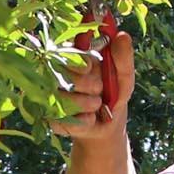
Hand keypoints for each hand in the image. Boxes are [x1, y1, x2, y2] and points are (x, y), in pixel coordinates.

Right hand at [54, 18, 136, 173]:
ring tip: (95, 112)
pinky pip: (68, 120)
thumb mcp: (124, 82)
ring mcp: (49, 98)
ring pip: (71, 97)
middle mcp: (55, 76)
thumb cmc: (113, 102)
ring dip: (88, 107)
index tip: (97, 66)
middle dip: (92, 85)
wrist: (101, 140)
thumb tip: (120, 33)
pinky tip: (87, 126)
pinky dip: (83, 125)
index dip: (88, 61)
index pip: (74, 51)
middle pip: (73, 73)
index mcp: (72, 62)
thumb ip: (123, 59)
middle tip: (99, 96)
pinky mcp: (49, 120)